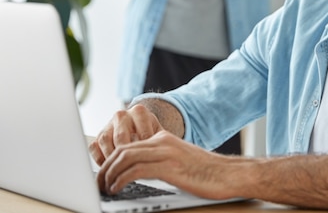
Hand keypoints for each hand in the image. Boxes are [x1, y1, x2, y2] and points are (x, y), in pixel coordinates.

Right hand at [89, 104, 163, 165]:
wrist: (141, 129)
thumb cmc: (152, 134)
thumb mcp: (159, 135)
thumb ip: (159, 143)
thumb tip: (157, 159)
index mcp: (139, 112)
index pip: (142, 132)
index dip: (145, 150)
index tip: (147, 162)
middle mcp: (122, 115)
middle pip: (121, 136)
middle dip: (126, 155)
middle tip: (131, 169)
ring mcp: (108, 125)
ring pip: (105, 141)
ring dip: (111, 158)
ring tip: (120, 172)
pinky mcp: (97, 135)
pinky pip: (94, 147)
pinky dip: (100, 159)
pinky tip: (110, 168)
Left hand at [97, 130, 235, 199]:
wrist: (230, 174)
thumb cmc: (208, 173)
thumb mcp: (180, 161)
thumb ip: (161, 161)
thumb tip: (139, 174)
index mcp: (164, 139)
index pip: (128, 145)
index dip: (111, 160)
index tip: (102, 174)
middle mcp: (163, 141)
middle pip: (123, 149)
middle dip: (105, 167)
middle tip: (97, 183)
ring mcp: (166, 152)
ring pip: (126, 157)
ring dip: (109, 174)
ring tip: (103, 188)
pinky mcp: (170, 167)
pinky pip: (136, 170)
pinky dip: (121, 179)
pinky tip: (117, 188)